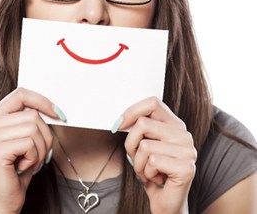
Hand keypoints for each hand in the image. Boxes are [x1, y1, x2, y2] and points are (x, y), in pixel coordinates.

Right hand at [0, 87, 64, 212]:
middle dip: (45, 135)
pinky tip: (24, 166)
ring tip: (32, 160)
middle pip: (32, 114)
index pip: (21, 93)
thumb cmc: (19, 165)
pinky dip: (35, 157)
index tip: (58, 114)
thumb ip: (32, 118)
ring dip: (41, 148)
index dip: (42, 101)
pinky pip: (29, 144)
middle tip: (40, 152)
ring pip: (33, 128)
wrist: (6, 198)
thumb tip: (55, 108)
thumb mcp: (25, 136)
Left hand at [116, 96, 196, 213]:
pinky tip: (155, 178)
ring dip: (137, 163)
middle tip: (136, 158)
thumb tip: (120, 121)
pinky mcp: (186, 167)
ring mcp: (187, 150)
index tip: (118, 125)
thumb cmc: (152, 172)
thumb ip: (140, 128)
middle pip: (143, 123)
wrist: (166, 203)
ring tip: (146, 171)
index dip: (132, 111)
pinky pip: (152, 162)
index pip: (153, 103)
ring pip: (144, 145)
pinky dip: (146, 173)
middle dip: (130, 143)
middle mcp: (184, 134)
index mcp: (175, 124)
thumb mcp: (144, 144)